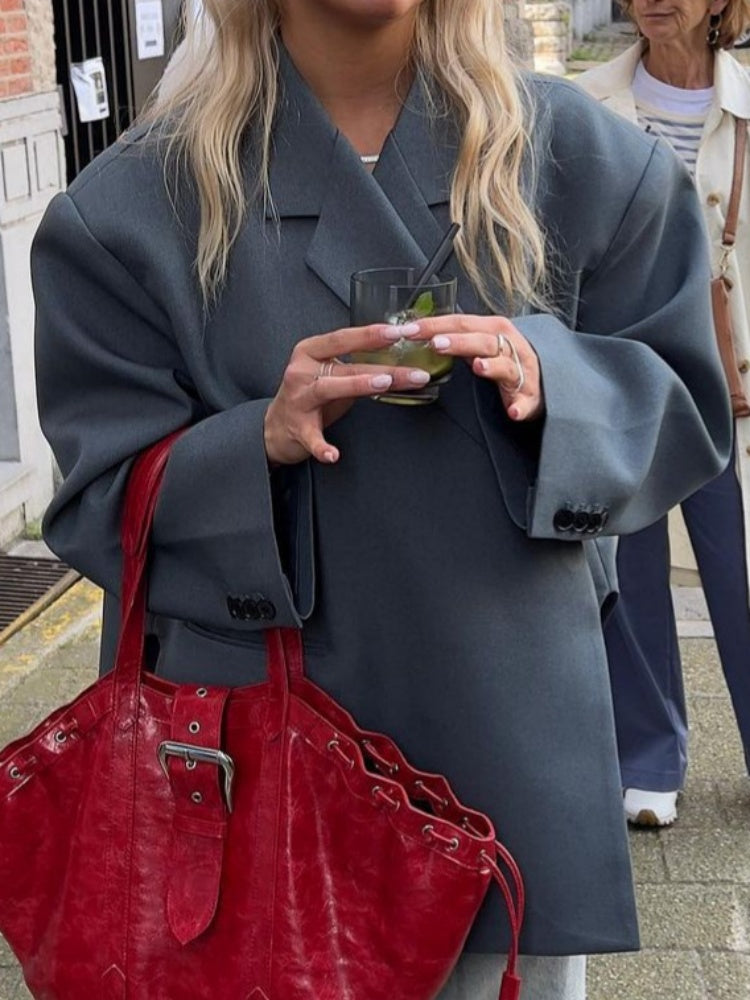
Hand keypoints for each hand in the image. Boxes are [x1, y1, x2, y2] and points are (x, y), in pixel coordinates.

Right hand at [264, 321, 430, 464]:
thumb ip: (358, 366)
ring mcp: (298, 399)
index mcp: (311, 352)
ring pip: (327, 389)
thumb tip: (398, 361)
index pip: (343, 338)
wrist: (275, 427)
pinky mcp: (297, 428)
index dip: (372, 334)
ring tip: (383, 384)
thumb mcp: (331, 374)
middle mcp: (302, 371)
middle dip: (382, 367)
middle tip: (412, 370)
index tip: (399, 332)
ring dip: (357, 385)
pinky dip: (322, 447)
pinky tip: (334, 455)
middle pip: (345, 365)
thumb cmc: (308, 396)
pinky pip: (311, 437)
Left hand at [414, 314, 543, 420]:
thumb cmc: (507, 359)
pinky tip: (513, 412)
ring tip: (478, 366)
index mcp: (494, 330)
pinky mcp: (530, 397)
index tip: (411, 329)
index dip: (436, 324)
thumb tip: (423, 331)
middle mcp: (510, 347)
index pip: (463, 322)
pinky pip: (526, 403)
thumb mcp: (482, 342)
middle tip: (436, 343)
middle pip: (483, 341)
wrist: (541, 380)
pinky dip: (520, 407)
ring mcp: (522, 372)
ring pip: (506, 366)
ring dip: (492, 366)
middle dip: (460, 341)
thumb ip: (457, 337)